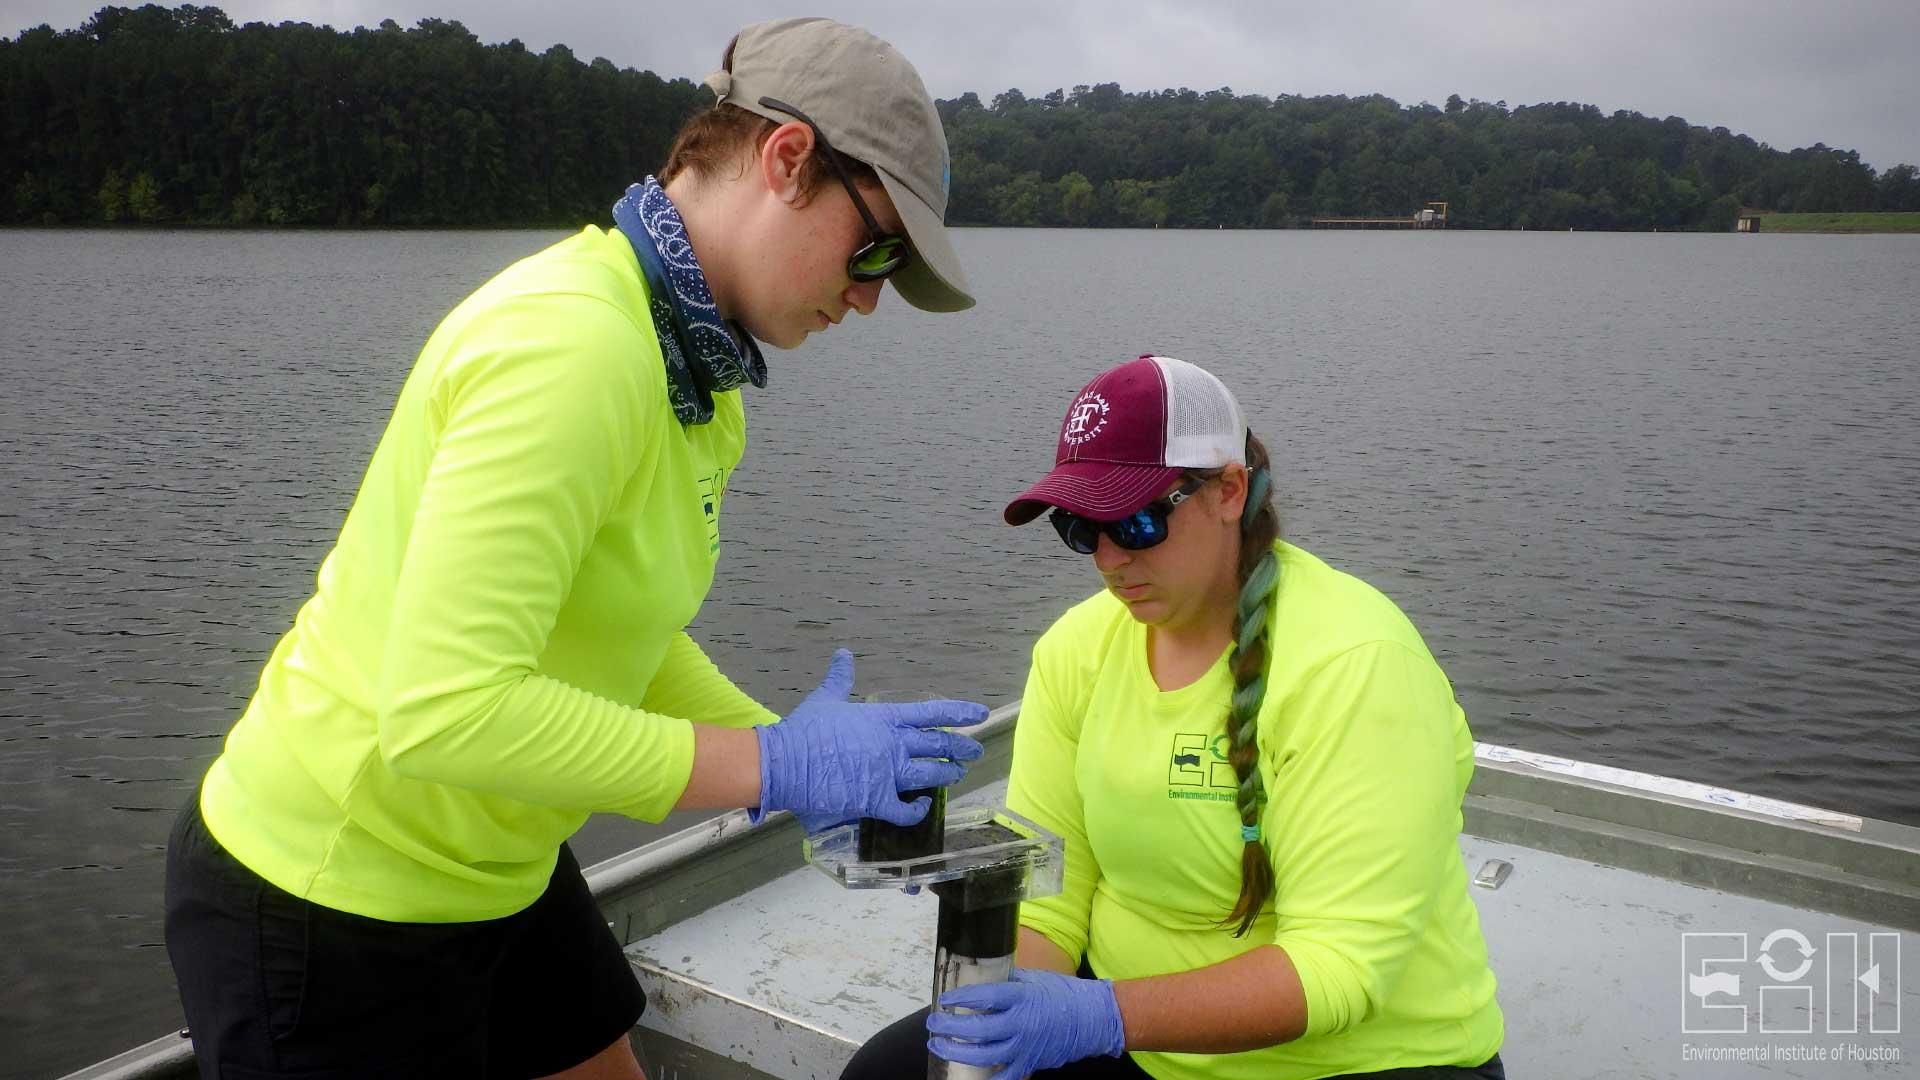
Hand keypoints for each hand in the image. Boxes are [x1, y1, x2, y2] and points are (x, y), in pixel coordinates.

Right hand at [756, 650, 984, 825]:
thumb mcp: (826, 697)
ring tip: (958, 773)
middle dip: (961, 748)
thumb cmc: (805, 728)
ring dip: (948, 774)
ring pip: (931, 774)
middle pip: (938, 745)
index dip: (959, 712)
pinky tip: (923, 806)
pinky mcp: (875, 800)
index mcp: (885, 718)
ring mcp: (887, 773)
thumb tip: (842, 653)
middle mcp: (893, 744)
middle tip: (975, 750)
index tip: (979, 714)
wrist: (785, 762)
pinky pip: (906, 809)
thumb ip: (840, 677)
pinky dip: (919, 809)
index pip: (931, 712)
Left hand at [926, 968, 1125, 1079]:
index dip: (960, 999)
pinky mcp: (1029, 1063)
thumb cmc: (1062, 994)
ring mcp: (1024, 1046)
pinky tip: (964, 1075)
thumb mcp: (1033, 978)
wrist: (1092, 1018)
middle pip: (977, 1029)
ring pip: (983, 1055)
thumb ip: (1006, 980)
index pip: (983, 997)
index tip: (944, 1000)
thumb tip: (981, 976)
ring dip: (956, 1051)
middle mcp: (1021, 1023)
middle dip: (949, 1027)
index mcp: (1021, 997)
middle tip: (934, 1023)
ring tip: (939, 1045)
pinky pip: (1003, 1077)